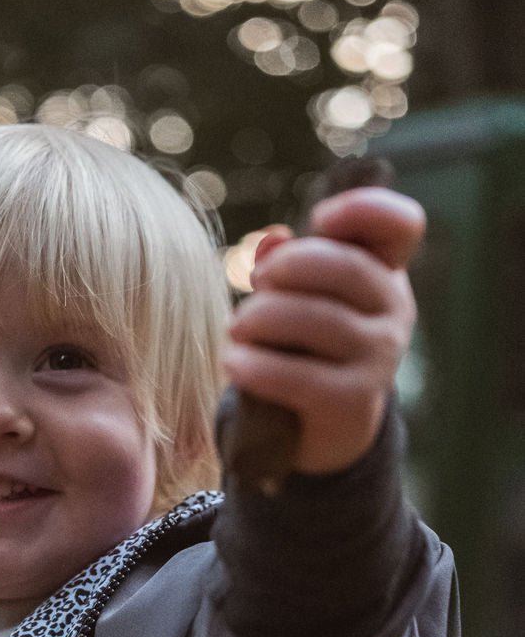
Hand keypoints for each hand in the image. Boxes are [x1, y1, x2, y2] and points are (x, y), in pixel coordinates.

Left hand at [223, 187, 425, 473]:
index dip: (364, 208)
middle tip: (256, 282)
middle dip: (289, 267)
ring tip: (236, 328)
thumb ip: (288, 265)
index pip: (402, 225)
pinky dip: (258, 366)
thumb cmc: (305, 347)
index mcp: (385, 275)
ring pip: (318, 320)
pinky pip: (300, 376)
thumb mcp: (302, 300)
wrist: (321, 428)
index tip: (319, 217)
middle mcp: (393, 313)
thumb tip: (269, 242)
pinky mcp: (352, 401)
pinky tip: (233, 361)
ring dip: (263, 318)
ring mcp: (379, 358)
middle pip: (346, 267)